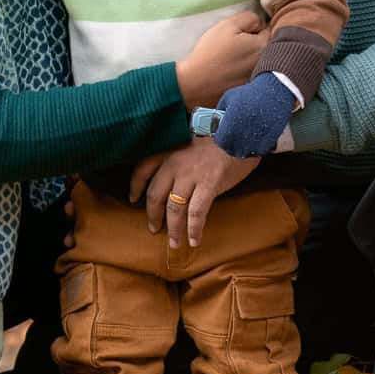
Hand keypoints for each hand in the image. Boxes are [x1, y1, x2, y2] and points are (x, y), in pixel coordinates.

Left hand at [130, 139, 259, 247]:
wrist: (241, 130)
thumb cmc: (220, 134)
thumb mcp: (190, 138)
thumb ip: (179, 154)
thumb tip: (176, 176)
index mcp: (169, 150)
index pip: (142, 169)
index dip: (136, 186)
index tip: (133, 198)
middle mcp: (174, 163)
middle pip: (155, 195)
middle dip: (153, 215)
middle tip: (154, 229)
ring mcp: (190, 175)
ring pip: (174, 209)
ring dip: (173, 229)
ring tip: (174, 243)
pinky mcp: (208, 185)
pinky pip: (196, 213)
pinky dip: (194, 229)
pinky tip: (194, 240)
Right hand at [174, 12, 264, 109]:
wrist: (195, 83)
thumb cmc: (211, 52)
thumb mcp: (227, 25)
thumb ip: (249, 18)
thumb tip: (260, 23)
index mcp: (264, 46)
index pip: (270, 29)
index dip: (255, 28)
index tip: (241, 33)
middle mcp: (268, 64)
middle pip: (268, 47)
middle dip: (257, 43)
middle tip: (237, 46)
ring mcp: (261, 79)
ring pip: (262, 62)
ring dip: (252, 58)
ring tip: (234, 60)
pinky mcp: (251, 90)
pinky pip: (255, 76)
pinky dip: (246, 72)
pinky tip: (232, 73)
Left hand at [213, 74, 295, 157]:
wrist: (273, 91)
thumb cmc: (249, 93)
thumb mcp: (229, 97)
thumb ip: (219, 111)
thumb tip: (213, 123)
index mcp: (230, 121)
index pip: (220, 141)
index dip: (221, 140)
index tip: (223, 136)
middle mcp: (242, 131)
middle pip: (232, 150)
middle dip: (231, 145)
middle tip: (233, 140)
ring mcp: (256, 137)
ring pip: (245, 153)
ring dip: (243, 148)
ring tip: (245, 140)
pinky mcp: (269, 139)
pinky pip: (259, 152)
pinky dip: (256, 149)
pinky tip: (256, 140)